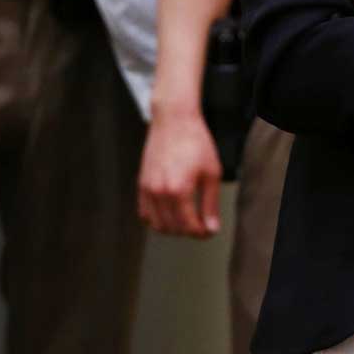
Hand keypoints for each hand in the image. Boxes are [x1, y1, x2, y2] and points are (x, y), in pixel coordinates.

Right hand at [137, 109, 223, 236]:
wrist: (174, 120)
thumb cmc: (196, 142)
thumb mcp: (211, 173)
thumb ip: (210, 204)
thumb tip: (211, 229)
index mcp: (179, 190)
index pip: (189, 227)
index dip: (202, 233)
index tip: (210, 230)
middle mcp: (159, 192)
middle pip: (173, 229)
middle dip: (188, 231)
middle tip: (201, 224)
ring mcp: (147, 188)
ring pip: (157, 225)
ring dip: (172, 228)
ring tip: (187, 218)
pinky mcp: (141, 184)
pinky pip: (144, 213)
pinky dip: (156, 219)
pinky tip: (170, 211)